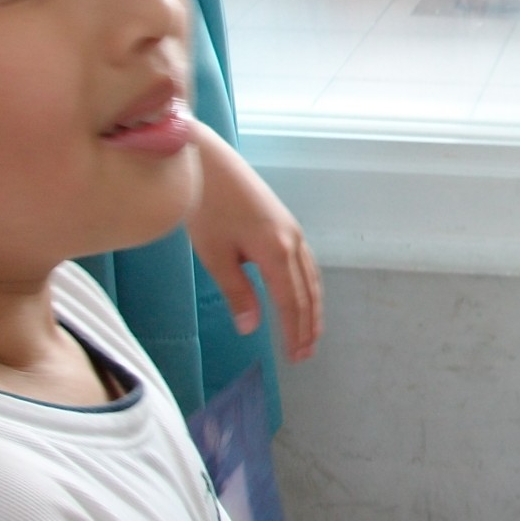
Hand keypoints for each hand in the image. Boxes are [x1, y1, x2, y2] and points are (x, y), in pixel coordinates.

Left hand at [187, 121, 322, 361]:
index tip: (293, 357)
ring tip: (310, 332)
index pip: (291, 302)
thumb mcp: (216, 255)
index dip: (294, 332)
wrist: (210, 163)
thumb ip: (237, 292)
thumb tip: (251, 328)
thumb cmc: (207, 208)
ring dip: (313, 308)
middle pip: (308, 292)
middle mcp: (293, 242)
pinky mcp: (287, 224)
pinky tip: (302, 295)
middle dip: (308, 325)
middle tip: (305, 354)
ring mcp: (293, 231)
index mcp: (276, 252)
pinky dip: (309, 287)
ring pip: (311, 278)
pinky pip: (306, 264)